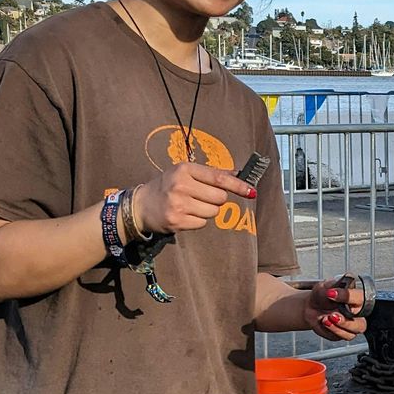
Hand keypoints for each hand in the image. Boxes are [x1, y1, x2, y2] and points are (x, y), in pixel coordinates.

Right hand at [132, 164, 255, 235]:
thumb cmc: (168, 186)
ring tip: (192, 205)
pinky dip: (198, 221)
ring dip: (208, 211)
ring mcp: (179, 204)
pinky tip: (186, 215)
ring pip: (213, 212)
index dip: (238, 185)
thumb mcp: (185, 172)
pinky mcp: (177, 221)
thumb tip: (238, 173)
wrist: (141, 206)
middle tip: (202, 197)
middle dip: (217, 199)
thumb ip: (212, 173)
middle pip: (220, 197)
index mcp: (185, 169)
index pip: (219, 178)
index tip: (252, 191)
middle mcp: (181, 185)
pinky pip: (203, 223)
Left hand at [303, 277, 367, 342]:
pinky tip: (324, 322)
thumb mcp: (325, 287)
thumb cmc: (322, 296)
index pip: (360, 297)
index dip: (347, 296)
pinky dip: (331, 330)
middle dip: (347, 321)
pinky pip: (341, 336)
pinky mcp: (343, 334)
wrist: (311, 306)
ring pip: (354, 332)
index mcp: (357, 298)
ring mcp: (351, 325)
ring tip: (325, 319)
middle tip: (333, 315)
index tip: (332, 294)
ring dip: (339, 327)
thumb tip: (333, 290)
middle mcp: (357, 313)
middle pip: (362, 322)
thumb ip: (331, 287)